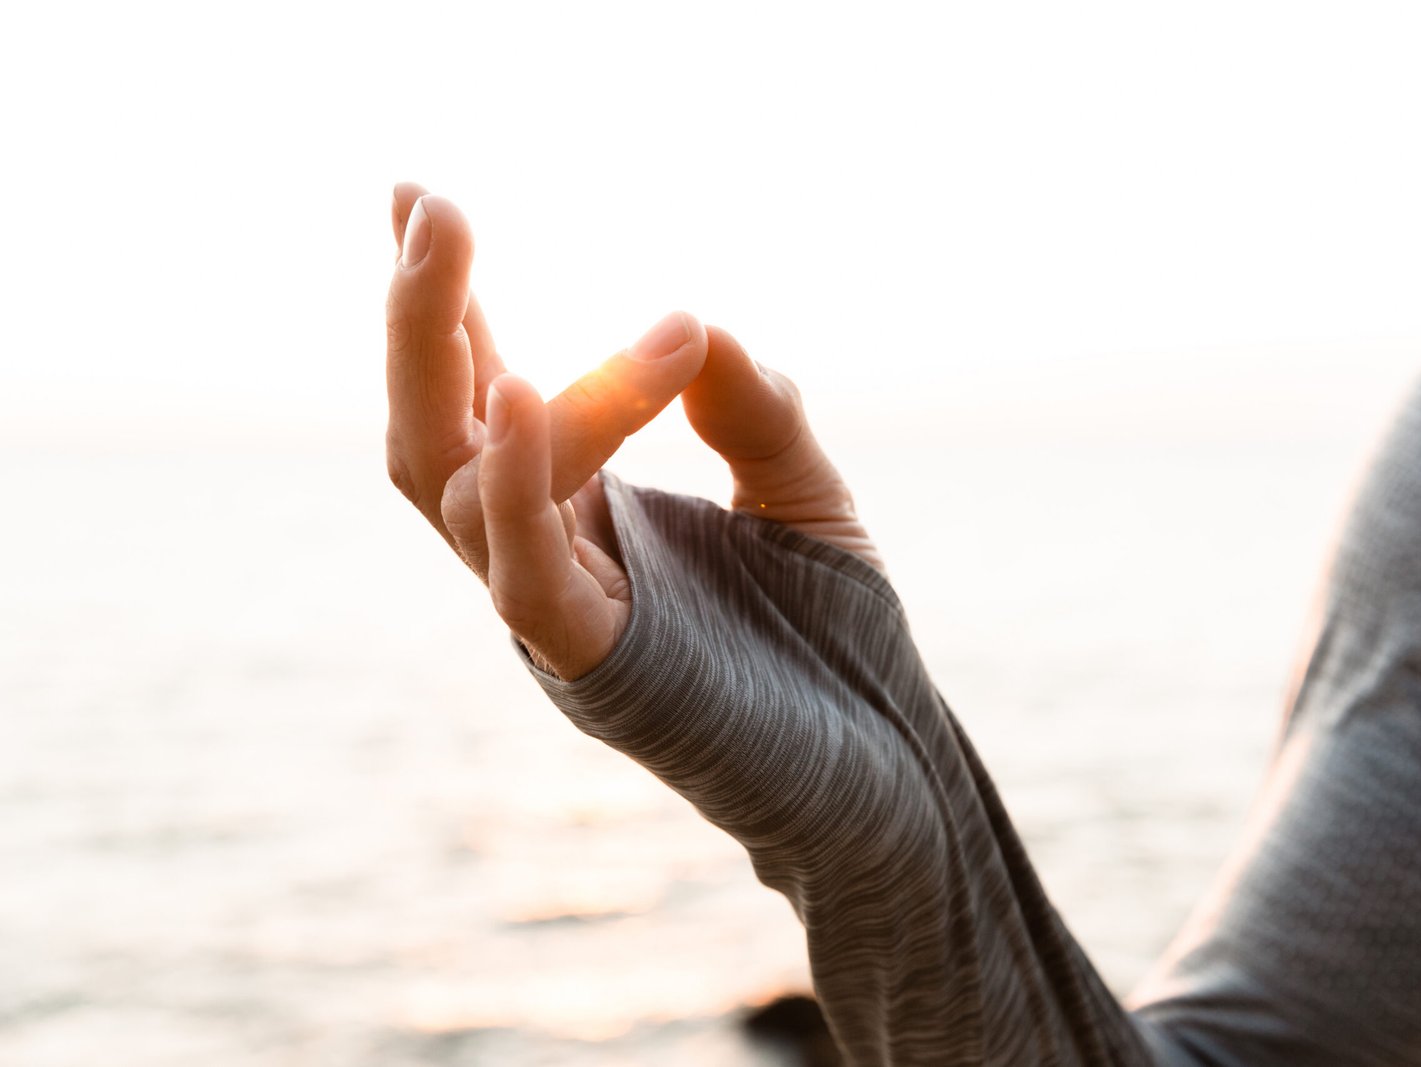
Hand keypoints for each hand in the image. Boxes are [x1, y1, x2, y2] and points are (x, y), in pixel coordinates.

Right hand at [385, 185, 878, 679]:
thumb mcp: (804, 490)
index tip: (417, 195)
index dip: (445, 303)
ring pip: (453, 484)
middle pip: (431, 431)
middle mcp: (546, 555)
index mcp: (581, 512)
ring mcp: (557, 612)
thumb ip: (754, 407)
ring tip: (453, 237)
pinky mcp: (595, 665)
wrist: (884, 771)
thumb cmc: (834, 641)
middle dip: (415, 315)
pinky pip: (522, 570)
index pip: (485, 394)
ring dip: (447, 355)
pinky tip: (520, 383)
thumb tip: (695, 320)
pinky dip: (517, 476)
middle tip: (424, 200)